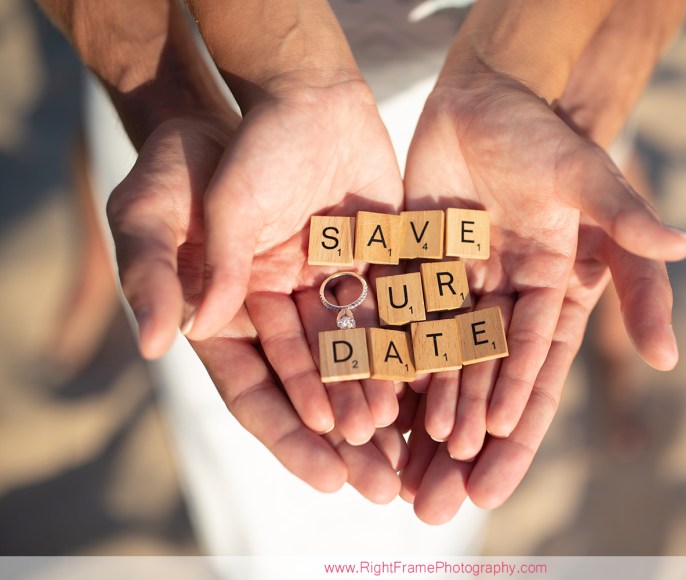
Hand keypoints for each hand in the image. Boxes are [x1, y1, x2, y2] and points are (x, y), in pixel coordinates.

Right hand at [107, 105, 403, 500]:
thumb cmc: (188, 160)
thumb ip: (161, 273)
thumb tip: (159, 342)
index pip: (258, 391)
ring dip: (388, 394)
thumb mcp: (156, 211)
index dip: (291, 435)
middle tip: (385, 483)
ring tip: (418, 440)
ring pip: (362, 350)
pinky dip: (416, 337)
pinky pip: (397, 302)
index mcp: (228, 315)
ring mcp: (328, 282)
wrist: (256, 101)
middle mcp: (281, 309)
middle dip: (351, 435)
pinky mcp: (371, 253)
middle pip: (319, 385)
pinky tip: (441, 374)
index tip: (327, 478)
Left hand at [400, 74, 685, 521]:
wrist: (491, 96)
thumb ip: (630, 227)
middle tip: (432, 507)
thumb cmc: (549, 138)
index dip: (513, 427)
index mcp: (550, 296)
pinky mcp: (414, 267)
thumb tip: (684, 266)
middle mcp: (503, 303)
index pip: (533, 376)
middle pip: (481, 385)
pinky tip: (366, 411)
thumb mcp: (593, 181)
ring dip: (418, 420)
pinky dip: (385, 367)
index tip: (488, 475)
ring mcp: (456, 288)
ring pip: (436, 366)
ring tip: (396, 475)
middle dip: (460, 445)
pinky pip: (398, 326)